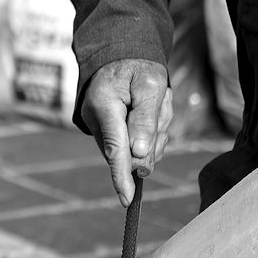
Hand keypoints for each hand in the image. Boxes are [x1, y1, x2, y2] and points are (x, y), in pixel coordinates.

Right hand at [80, 58, 171, 206]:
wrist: (121, 58)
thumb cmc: (137, 68)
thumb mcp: (150, 85)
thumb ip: (146, 119)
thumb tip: (139, 155)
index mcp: (104, 106)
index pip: (115, 148)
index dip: (122, 175)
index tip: (128, 199)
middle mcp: (97, 121)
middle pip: (131, 152)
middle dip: (154, 138)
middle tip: (160, 106)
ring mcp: (101, 129)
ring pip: (138, 151)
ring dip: (155, 133)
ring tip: (154, 105)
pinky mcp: (110, 134)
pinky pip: (137, 146)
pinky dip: (150, 134)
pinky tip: (148, 112)